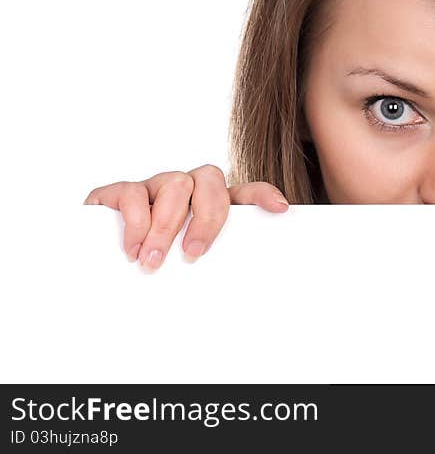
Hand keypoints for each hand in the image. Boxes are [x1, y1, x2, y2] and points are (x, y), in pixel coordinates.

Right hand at [83, 164, 287, 270]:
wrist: (98, 277)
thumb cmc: (157, 276)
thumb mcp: (192, 276)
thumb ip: (215, 276)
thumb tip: (245, 311)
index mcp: (210, 207)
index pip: (244, 191)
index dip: (263, 195)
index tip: (279, 209)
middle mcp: (185, 191)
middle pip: (209, 179)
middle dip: (206, 217)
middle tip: (193, 255)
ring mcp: (153, 188)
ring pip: (174, 183)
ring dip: (166, 225)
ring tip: (153, 261)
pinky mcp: (117, 194)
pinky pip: (132, 192)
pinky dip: (135, 221)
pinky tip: (132, 248)